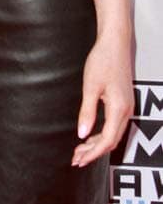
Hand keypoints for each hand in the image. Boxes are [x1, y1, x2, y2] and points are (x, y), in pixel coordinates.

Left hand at [71, 33, 132, 167]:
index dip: (92, 153)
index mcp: (119, 109)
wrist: (115, 43)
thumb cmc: (102, 61)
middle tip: (76, 158)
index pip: (106, 140)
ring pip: (114, 134)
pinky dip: (102, 133)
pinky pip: (115, 125)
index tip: (78, 159)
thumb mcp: (90, 86)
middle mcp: (126, 111)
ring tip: (80, 150)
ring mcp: (127, 107)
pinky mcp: (123, 102)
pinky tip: (91, 134)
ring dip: (98, 144)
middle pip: (111, 140)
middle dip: (94, 152)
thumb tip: (82, 134)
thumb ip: (87, 111)